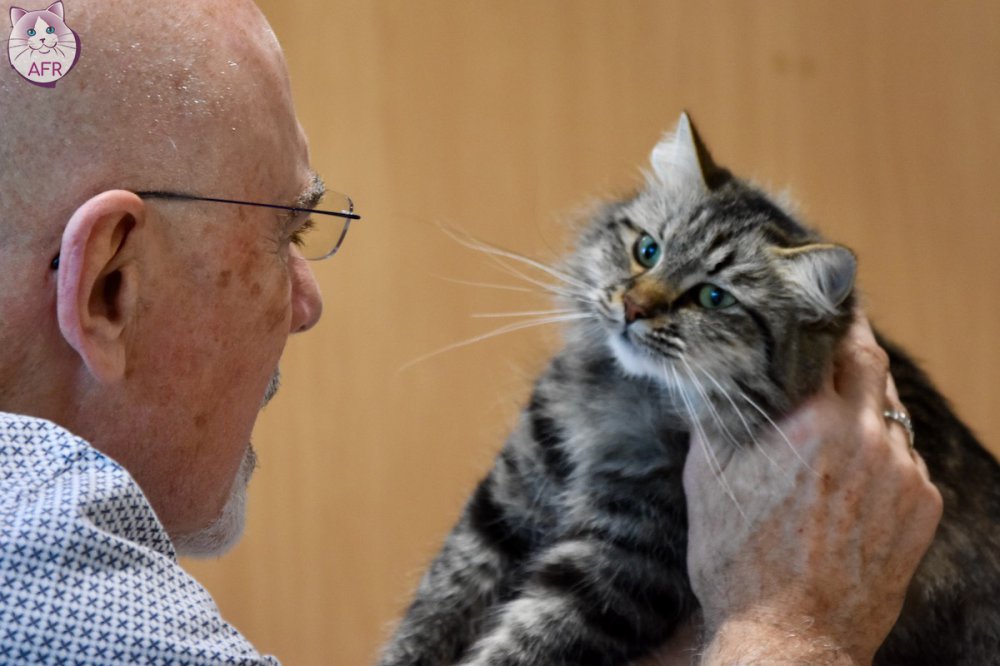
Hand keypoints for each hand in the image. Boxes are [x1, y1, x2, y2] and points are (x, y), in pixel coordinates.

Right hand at [679, 312, 942, 663]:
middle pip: (871, 362)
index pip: (829, 341)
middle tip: (835, 329)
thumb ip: (719, 414)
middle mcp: (864, 436)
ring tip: (837, 408)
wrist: (790, 633)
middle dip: (853, 340)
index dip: (822, 316)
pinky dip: (880, 449)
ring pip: (889, 410)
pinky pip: (905, 457)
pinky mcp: (923, 506)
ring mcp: (902, 472)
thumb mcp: (708, 477)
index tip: (814, 300)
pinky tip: (851, 469)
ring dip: (866, 399)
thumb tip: (712, 372)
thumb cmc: (739, 559)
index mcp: (809, 420)